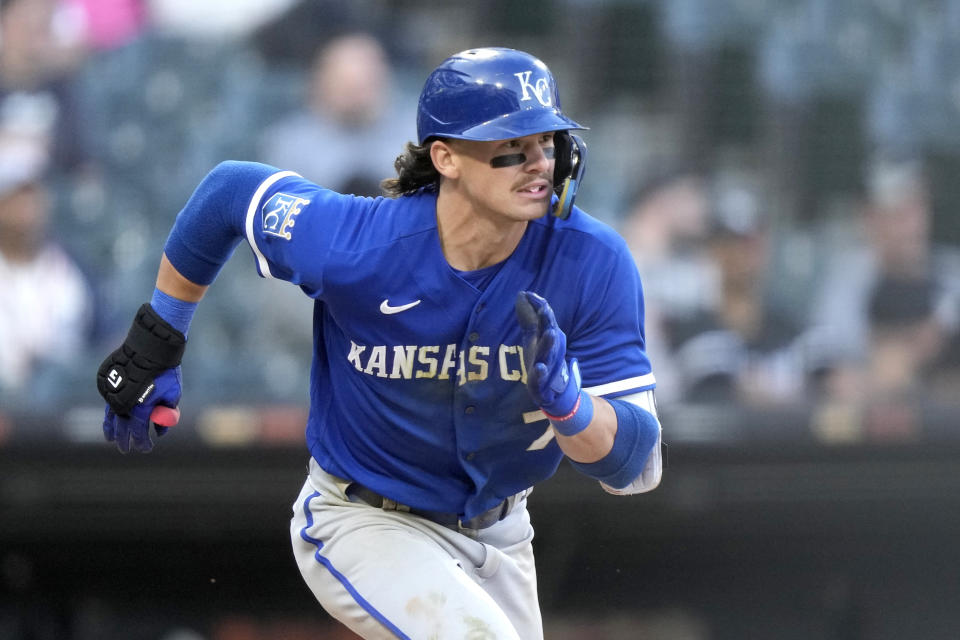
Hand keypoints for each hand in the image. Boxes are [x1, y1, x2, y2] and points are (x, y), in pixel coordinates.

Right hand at [102, 366, 181, 452]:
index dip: (142, 442)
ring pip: (110, 417)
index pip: (139, 432)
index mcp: (141, 408)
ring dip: (111, 429)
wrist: (151, 348)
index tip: (145, 448)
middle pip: (122, 428)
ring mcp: (114, 394)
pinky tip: (111, 419)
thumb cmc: (166, 373)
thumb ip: (166, 415)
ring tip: (111, 438)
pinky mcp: (109, 385)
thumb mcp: (173, 395)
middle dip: (124, 440)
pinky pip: (108, 404)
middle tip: (125, 449)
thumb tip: (160, 431)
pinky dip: (109, 414)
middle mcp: (124, 404)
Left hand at [515, 291, 580, 416]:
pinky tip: (540, 367)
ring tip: (551, 334)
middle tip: (545, 309)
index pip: (545, 319)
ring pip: (549, 353)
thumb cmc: (542, 358)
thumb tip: (523, 293)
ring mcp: (547, 365)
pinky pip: (542, 376)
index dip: (539, 306)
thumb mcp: (534, 335)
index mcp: (549, 338)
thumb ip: (529, 316)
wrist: (552, 390)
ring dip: (549, 344)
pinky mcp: (541, 381)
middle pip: (550, 333)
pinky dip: (541, 372)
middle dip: (548, 321)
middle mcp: (550, 349)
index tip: (529, 294)